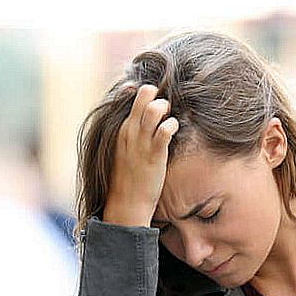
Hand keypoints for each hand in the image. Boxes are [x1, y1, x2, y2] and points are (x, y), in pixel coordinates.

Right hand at [103, 84, 179, 227]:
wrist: (126, 203)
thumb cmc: (128, 179)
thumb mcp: (124, 151)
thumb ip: (132, 134)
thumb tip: (146, 123)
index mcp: (121, 128)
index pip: (130, 95)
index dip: (145, 93)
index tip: (152, 100)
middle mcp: (130, 130)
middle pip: (144, 94)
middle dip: (158, 94)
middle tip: (165, 108)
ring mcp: (141, 141)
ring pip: (155, 108)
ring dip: (167, 108)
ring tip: (169, 119)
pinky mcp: (154, 153)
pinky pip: (166, 129)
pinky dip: (173, 125)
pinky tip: (174, 131)